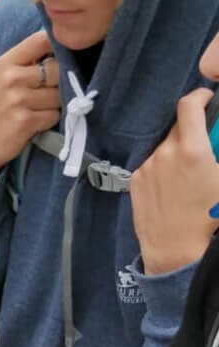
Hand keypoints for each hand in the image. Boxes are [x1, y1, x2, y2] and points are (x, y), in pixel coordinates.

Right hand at [0, 31, 61, 192]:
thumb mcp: (0, 78)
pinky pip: (54, 115)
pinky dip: (48, 120)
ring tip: (35, 110)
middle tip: (43, 93)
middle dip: (57, 82)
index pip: (42, 39)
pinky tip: (33, 123)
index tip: (59, 56)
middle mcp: (11, 78)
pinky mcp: (26, 121)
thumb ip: (26, 62)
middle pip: (58, 69)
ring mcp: (18, 100)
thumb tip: (64, 49)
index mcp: (5, 63)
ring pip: (59, 94)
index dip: (59, 45)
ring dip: (54, 104)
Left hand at [131, 88, 218, 274]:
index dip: (201, 97)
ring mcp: (147, 167)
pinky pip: (152, 163)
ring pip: (165, 146)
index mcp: (192, 149)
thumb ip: (218, 150)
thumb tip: (212, 144)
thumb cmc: (209, 217)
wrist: (175, 249)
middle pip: (178, 126)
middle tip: (206, 145)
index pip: (189, 105)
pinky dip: (163, 166)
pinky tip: (173, 185)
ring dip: (178, 150)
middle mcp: (164, 154)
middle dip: (193, 130)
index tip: (207, 100)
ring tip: (189, 172)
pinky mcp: (136, 180)